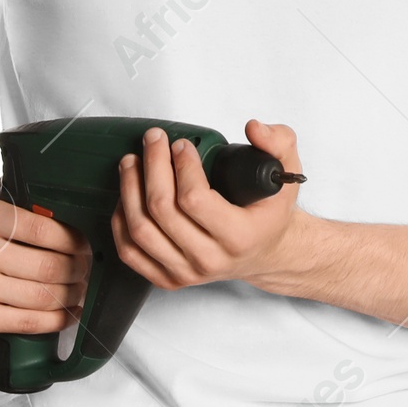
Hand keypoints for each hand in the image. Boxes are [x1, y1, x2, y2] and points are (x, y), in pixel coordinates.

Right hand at [0, 190, 90, 337]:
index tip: (86, 245)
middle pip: (47, 266)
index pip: (42, 229)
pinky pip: (27, 321)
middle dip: (77, 270)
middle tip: (87, 269)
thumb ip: (20, 209)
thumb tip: (72, 216)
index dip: (73, 241)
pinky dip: (55, 319)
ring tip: (80, 290)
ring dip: (71, 295)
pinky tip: (67, 312)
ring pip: (41, 296)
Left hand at [112, 120, 306, 293]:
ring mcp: (186, 272)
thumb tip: (254, 128)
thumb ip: (279, 143)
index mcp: (239, 236)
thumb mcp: (286, 175)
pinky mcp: (168, 278)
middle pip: (162, 211)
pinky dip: (121, 221)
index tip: (182, 144)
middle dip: (152, 166)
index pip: (195, 199)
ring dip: (129, 190)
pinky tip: (127, 195)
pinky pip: (130, 252)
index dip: (182, 166)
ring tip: (131, 162)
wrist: (266, 253)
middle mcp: (210, 259)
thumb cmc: (270, 214)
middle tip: (153, 140)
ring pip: (140, 231)